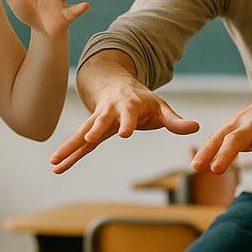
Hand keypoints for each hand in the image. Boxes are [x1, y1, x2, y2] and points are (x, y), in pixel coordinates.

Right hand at [50, 78, 198, 172]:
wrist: (115, 83)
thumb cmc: (142, 100)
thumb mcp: (161, 108)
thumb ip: (176, 121)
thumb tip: (196, 128)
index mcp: (128, 107)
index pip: (129, 116)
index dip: (127, 123)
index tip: (124, 133)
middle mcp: (109, 113)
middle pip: (99, 122)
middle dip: (93, 130)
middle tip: (89, 140)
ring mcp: (96, 121)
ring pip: (82, 134)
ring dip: (69, 147)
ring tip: (55, 162)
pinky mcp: (90, 130)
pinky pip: (78, 144)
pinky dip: (68, 155)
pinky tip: (57, 167)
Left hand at [191, 83, 251, 184]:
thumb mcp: (243, 125)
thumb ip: (228, 142)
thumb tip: (210, 162)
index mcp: (237, 125)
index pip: (218, 139)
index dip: (206, 152)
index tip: (195, 167)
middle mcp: (251, 125)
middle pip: (235, 140)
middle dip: (225, 155)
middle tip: (215, 170)